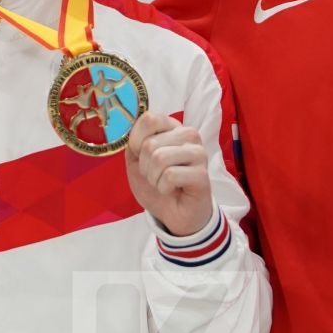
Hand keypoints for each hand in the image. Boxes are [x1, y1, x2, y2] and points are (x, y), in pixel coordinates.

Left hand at [125, 111, 214, 237]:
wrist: (174, 213)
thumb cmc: (157, 184)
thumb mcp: (137, 161)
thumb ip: (133, 143)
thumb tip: (130, 131)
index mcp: (173, 127)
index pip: (150, 119)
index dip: (136, 141)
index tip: (141, 157)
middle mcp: (189, 135)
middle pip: (150, 143)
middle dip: (145, 166)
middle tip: (156, 175)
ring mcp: (198, 153)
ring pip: (159, 158)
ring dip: (154, 178)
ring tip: (163, 183)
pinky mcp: (202, 174)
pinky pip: (170, 175)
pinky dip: (163, 187)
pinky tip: (172, 190)